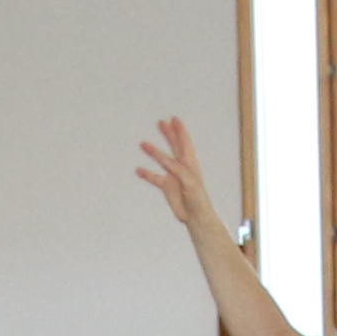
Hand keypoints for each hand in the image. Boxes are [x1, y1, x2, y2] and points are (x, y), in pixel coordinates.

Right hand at [134, 113, 228, 238]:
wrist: (195, 216)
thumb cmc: (198, 198)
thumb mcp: (190, 182)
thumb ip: (179, 170)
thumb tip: (167, 161)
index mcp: (190, 163)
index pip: (185, 143)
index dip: (180, 131)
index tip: (174, 119)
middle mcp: (181, 166)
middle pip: (174, 146)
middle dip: (168, 134)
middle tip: (161, 123)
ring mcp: (173, 176)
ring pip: (162, 159)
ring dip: (153, 152)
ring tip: (143, 143)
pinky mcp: (166, 186)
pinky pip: (154, 177)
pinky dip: (147, 174)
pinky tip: (138, 170)